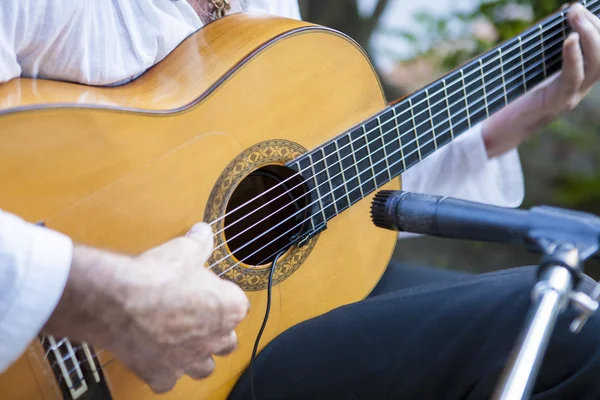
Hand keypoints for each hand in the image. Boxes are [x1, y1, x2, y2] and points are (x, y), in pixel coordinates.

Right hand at [44, 223, 248, 392]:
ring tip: (184, 343)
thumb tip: (203, 231)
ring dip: (198, 357)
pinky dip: (164, 372)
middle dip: (216, 331)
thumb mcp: (185, 250)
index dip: (222, 296)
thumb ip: (199, 243)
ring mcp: (189, 360)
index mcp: (229, 308)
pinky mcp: (162, 373)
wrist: (120, 300)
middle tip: (199, 317)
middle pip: (227, 341)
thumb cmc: (158, 275)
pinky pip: (168, 381)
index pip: (238, 305)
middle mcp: (215, 338)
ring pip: (205, 368)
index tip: (209, 289)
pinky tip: (155, 358)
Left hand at [482, 3, 599, 157]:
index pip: (598, 51)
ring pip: (596, 65)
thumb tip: (557, 15)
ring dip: (589, 36)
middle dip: (594, 27)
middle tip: (576, 8)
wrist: (497, 132)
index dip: (594, 27)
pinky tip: (569, 39)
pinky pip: (573, 78)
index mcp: (575, 79)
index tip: (578, 7)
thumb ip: (544, 50)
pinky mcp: (556, 104)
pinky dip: (574, 57)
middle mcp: (578, 88)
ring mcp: (570, 97)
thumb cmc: (509, 99)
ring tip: (574, 16)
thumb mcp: (530, 70)